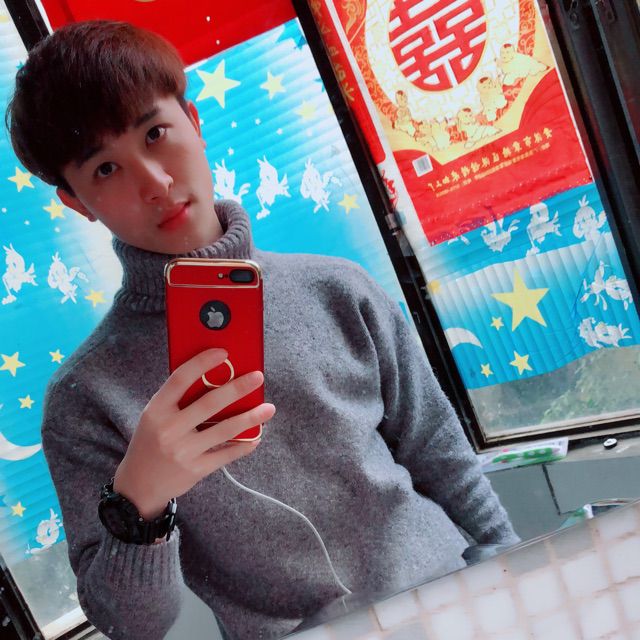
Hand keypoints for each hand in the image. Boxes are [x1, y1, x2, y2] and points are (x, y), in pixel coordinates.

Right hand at [113, 348, 274, 518]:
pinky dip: (244, 444)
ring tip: (268, 408)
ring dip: (250, 418)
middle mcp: (169, 429)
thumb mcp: (155, 417)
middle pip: (210, 403)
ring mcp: (183, 451)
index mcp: (156, 410)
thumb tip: (216, 377)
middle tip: (258, 377)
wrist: (138, 486)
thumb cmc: (151, 442)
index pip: (180, 379)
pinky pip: (226, 454)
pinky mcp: (196, 470)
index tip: (223, 352)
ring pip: (224, 430)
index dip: (202, 363)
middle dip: (238, 388)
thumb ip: (178, 400)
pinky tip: (256, 436)